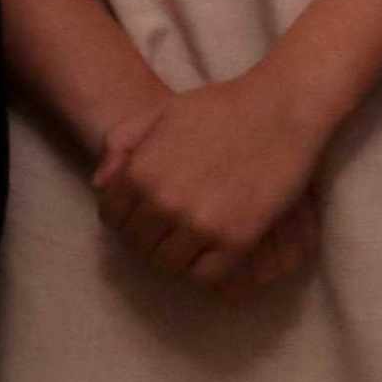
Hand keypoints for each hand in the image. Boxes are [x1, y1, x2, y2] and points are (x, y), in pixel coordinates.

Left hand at [93, 60, 329, 289]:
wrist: (281, 107)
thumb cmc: (221, 105)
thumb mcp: (160, 112)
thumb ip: (122, 143)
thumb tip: (100, 184)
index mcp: (141, 172)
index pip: (113, 218)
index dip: (127, 218)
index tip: (147, 215)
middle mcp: (163, 203)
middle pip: (139, 246)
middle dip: (151, 239)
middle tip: (173, 229)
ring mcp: (199, 224)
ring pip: (169, 265)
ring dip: (177, 256)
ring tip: (194, 241)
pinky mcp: (235, 239)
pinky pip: (206, 276)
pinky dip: (206, 270)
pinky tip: (215, 251)